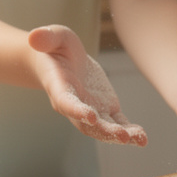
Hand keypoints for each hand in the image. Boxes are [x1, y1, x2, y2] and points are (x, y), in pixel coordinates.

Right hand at [27, 25, 148, 145]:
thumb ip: (46, 37)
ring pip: (104, 127)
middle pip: (87, 124)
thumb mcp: (53, 37)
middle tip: (122, 136)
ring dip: (120, 135)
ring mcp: (91, 109)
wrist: (59, 61)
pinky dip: (129, 131)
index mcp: (59, 87)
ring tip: (139, 139)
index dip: (77, 111)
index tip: (91, 117)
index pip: (66, 102)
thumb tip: (34, 36)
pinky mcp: (105, 108)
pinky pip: (117, 122)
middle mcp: (74, 104)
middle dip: (105, 131)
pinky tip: (142, 138)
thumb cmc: (54, 48)